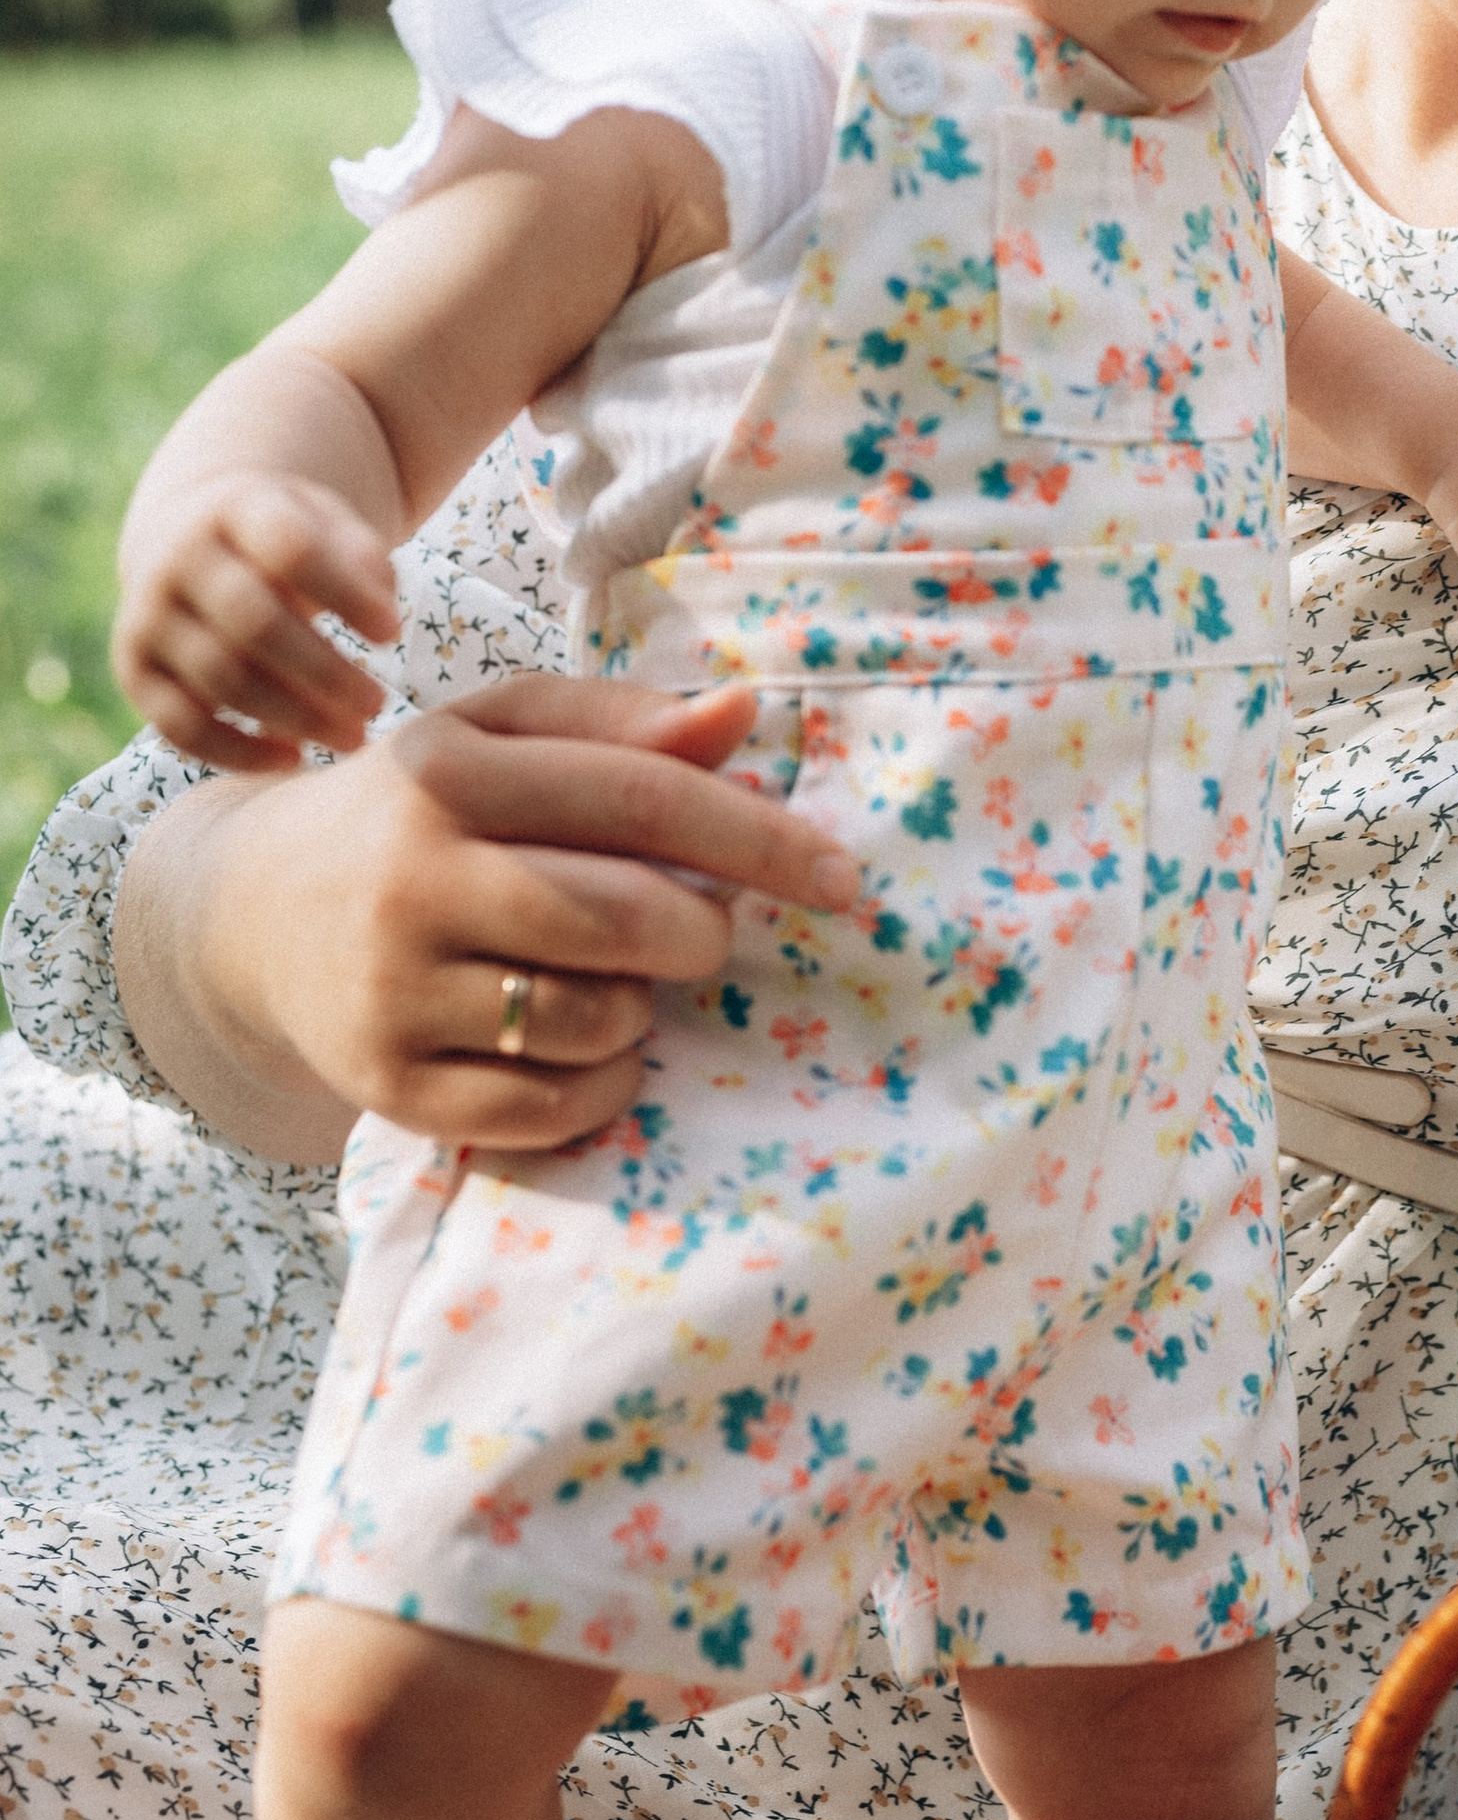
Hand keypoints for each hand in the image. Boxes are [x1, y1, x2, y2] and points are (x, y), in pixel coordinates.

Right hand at [113, 472, 398, 772]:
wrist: (187, 541)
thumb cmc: (282, 541)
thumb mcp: (326, 523)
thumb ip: (362, 556)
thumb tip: (384, 616)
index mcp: (234, 508)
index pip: (291, 550)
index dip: (346, 595)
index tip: (393, 633)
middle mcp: (179, 559)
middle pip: (254, 623)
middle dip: (324, 672)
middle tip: (378, 704)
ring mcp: (148, 614)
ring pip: (221, 678)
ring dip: (294, 716)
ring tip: (354, 737)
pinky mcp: (134, 669)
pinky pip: (179, 725)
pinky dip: (236, 752)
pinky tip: (293, 758)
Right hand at [118, 675, 860, 1158]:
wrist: (255, 911)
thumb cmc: (419, 810)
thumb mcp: (500, 737)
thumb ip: (621, 723)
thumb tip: (743, 713)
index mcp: (449, 771)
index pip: (645, 799)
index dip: (762, 839)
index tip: (840, 875)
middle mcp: (410, 878)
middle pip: (630, 919)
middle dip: (703, 933)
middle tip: (701, 932)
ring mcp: (393, 991)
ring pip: (597, 1020)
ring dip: (642, 1008)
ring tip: (610, 978)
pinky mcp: (391, 1087)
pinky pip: (553, 1107)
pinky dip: (604, 1084)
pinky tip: (585, 1046)